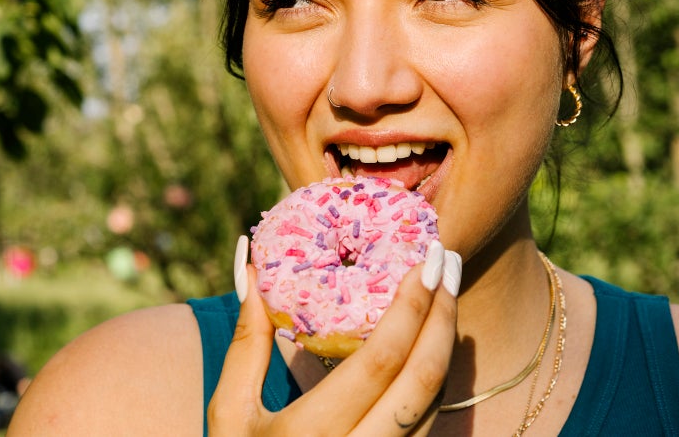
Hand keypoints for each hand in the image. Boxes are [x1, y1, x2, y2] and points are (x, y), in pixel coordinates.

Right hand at [209, 237, 460, 435]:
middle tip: (449, 261)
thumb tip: (248, 260)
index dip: (412, 306)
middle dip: (443, 315)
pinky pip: (427, 427)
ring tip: (447, 294)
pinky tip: (433, 344)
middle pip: (422, 380)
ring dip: (447, 346)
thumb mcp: (229, 411)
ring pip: (434, 406)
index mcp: (310, 434)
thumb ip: (246, 340)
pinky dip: (435, 381)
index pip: (380, 360)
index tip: (427, 258)